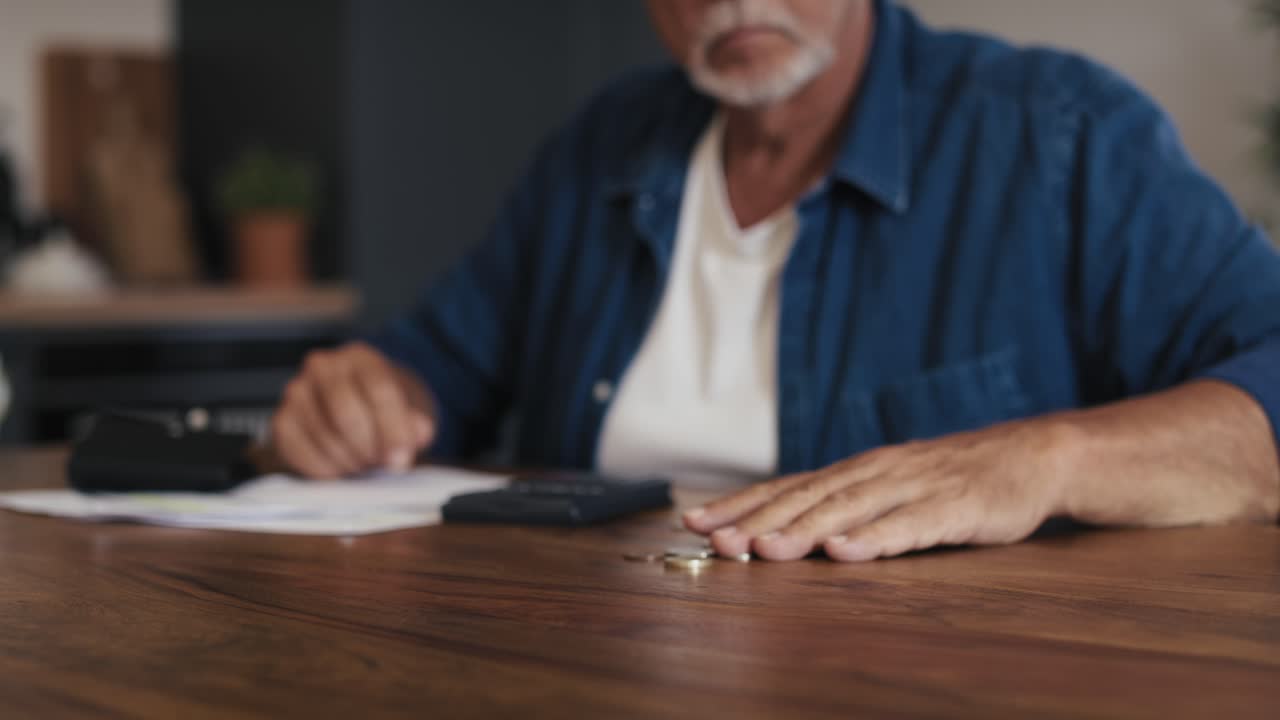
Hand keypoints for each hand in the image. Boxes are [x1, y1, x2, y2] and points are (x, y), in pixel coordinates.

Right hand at [271, 342, 436, 478]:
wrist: (355, 408)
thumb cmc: (385, 408)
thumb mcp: (412, 410)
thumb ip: (418, 422)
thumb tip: (418, 433)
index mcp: (361, 357)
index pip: (378, 388)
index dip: (392, 428)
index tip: (400, 457)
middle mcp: (323, 367)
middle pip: (346, 413)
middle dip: (369, 447)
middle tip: (383, 465)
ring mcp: (297, 392)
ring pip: (324, 436)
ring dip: (350, 460)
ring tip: (366, 464)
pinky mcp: (282, 421)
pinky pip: (301, 453)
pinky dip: (326, 469)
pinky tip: (342, 468)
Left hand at [683, 420, 1073, 561]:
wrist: (1031, 456)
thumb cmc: (951, 479)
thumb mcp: (889, 487)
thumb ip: (842, 505)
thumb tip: (779, 528)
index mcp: (855, 470)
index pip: (786, 487)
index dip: (739, 504)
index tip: (693, 522)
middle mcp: (875, 472)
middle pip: (807, 498)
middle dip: (757, 521)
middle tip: (714, 540)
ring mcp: (914, 487)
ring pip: (849, 510)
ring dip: (803, 530)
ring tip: (764, 550)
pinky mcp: (954, 507)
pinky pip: (909, 526)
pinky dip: (875, 539)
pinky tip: (845, 552)